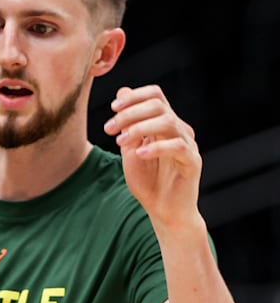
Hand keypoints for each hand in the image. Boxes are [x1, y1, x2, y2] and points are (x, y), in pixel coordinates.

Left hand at [104, 85, 202, 228]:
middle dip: (129, 113)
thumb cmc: (148, 181)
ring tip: (120, 142)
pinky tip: (139, 154)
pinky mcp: (193, 162)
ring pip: (168, 122)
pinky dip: (156, 147)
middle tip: (109, 129)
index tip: (112, 109)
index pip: (155, 96)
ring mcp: (188, 144)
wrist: (163, 210)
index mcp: (164, 124)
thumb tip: (122, 91)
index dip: (133, 97)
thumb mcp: (130, 148)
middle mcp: (179, 129)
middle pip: (159, 105)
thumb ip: (127, 124)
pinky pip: (178, 146)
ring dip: (139, 128)